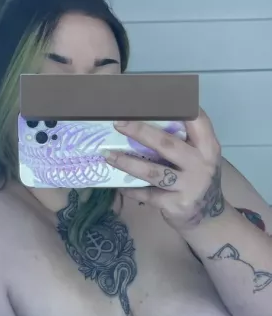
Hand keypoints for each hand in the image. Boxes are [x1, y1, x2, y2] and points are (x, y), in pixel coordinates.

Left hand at [105, 109, 224, 230]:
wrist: (208, 218)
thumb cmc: (197, 180)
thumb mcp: (199, 158)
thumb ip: (182, 142)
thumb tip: (144, 120)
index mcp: (207, 147)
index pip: (197, 120)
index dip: (177, 106)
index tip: (152, 98)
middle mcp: (200, 164)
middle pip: (167, 143)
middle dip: (140, 131)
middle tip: (118, 122)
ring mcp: (189, 185)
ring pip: (153, 171)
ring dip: (127, 162)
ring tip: (108, 155)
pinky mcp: (176, 204)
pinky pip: (148, 194)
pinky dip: (132, 189)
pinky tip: (119, 186)